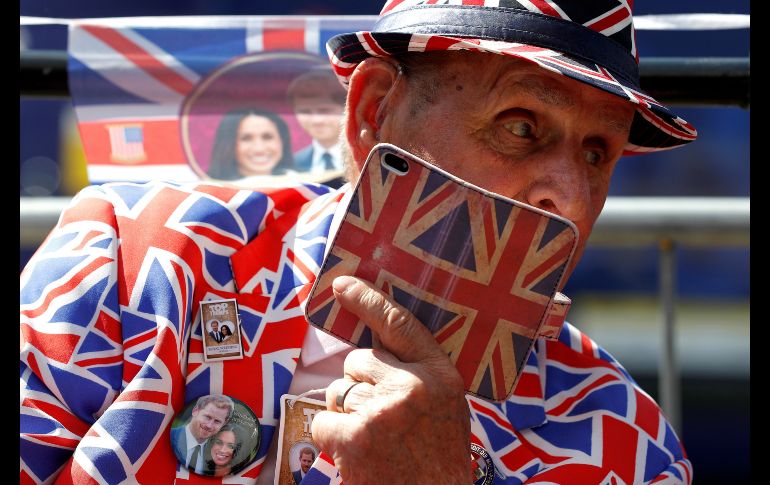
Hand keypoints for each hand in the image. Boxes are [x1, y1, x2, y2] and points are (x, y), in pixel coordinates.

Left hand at [311, 276, 471, 484]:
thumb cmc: (440, 458)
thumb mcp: (447, 407)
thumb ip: (419, 374)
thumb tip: (378, 346)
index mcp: (440, 375)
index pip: (399, 324)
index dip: (368, 300)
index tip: (342, 285)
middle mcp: (411, 386)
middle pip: (358, 360)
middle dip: (359, 384)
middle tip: (380, 417)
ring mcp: (381, 411)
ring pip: (339, 390)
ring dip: (347, 413)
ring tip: (374, 440)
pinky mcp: (355, 437)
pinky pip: (324, 419)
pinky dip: (333, 437)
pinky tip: (357, 454)